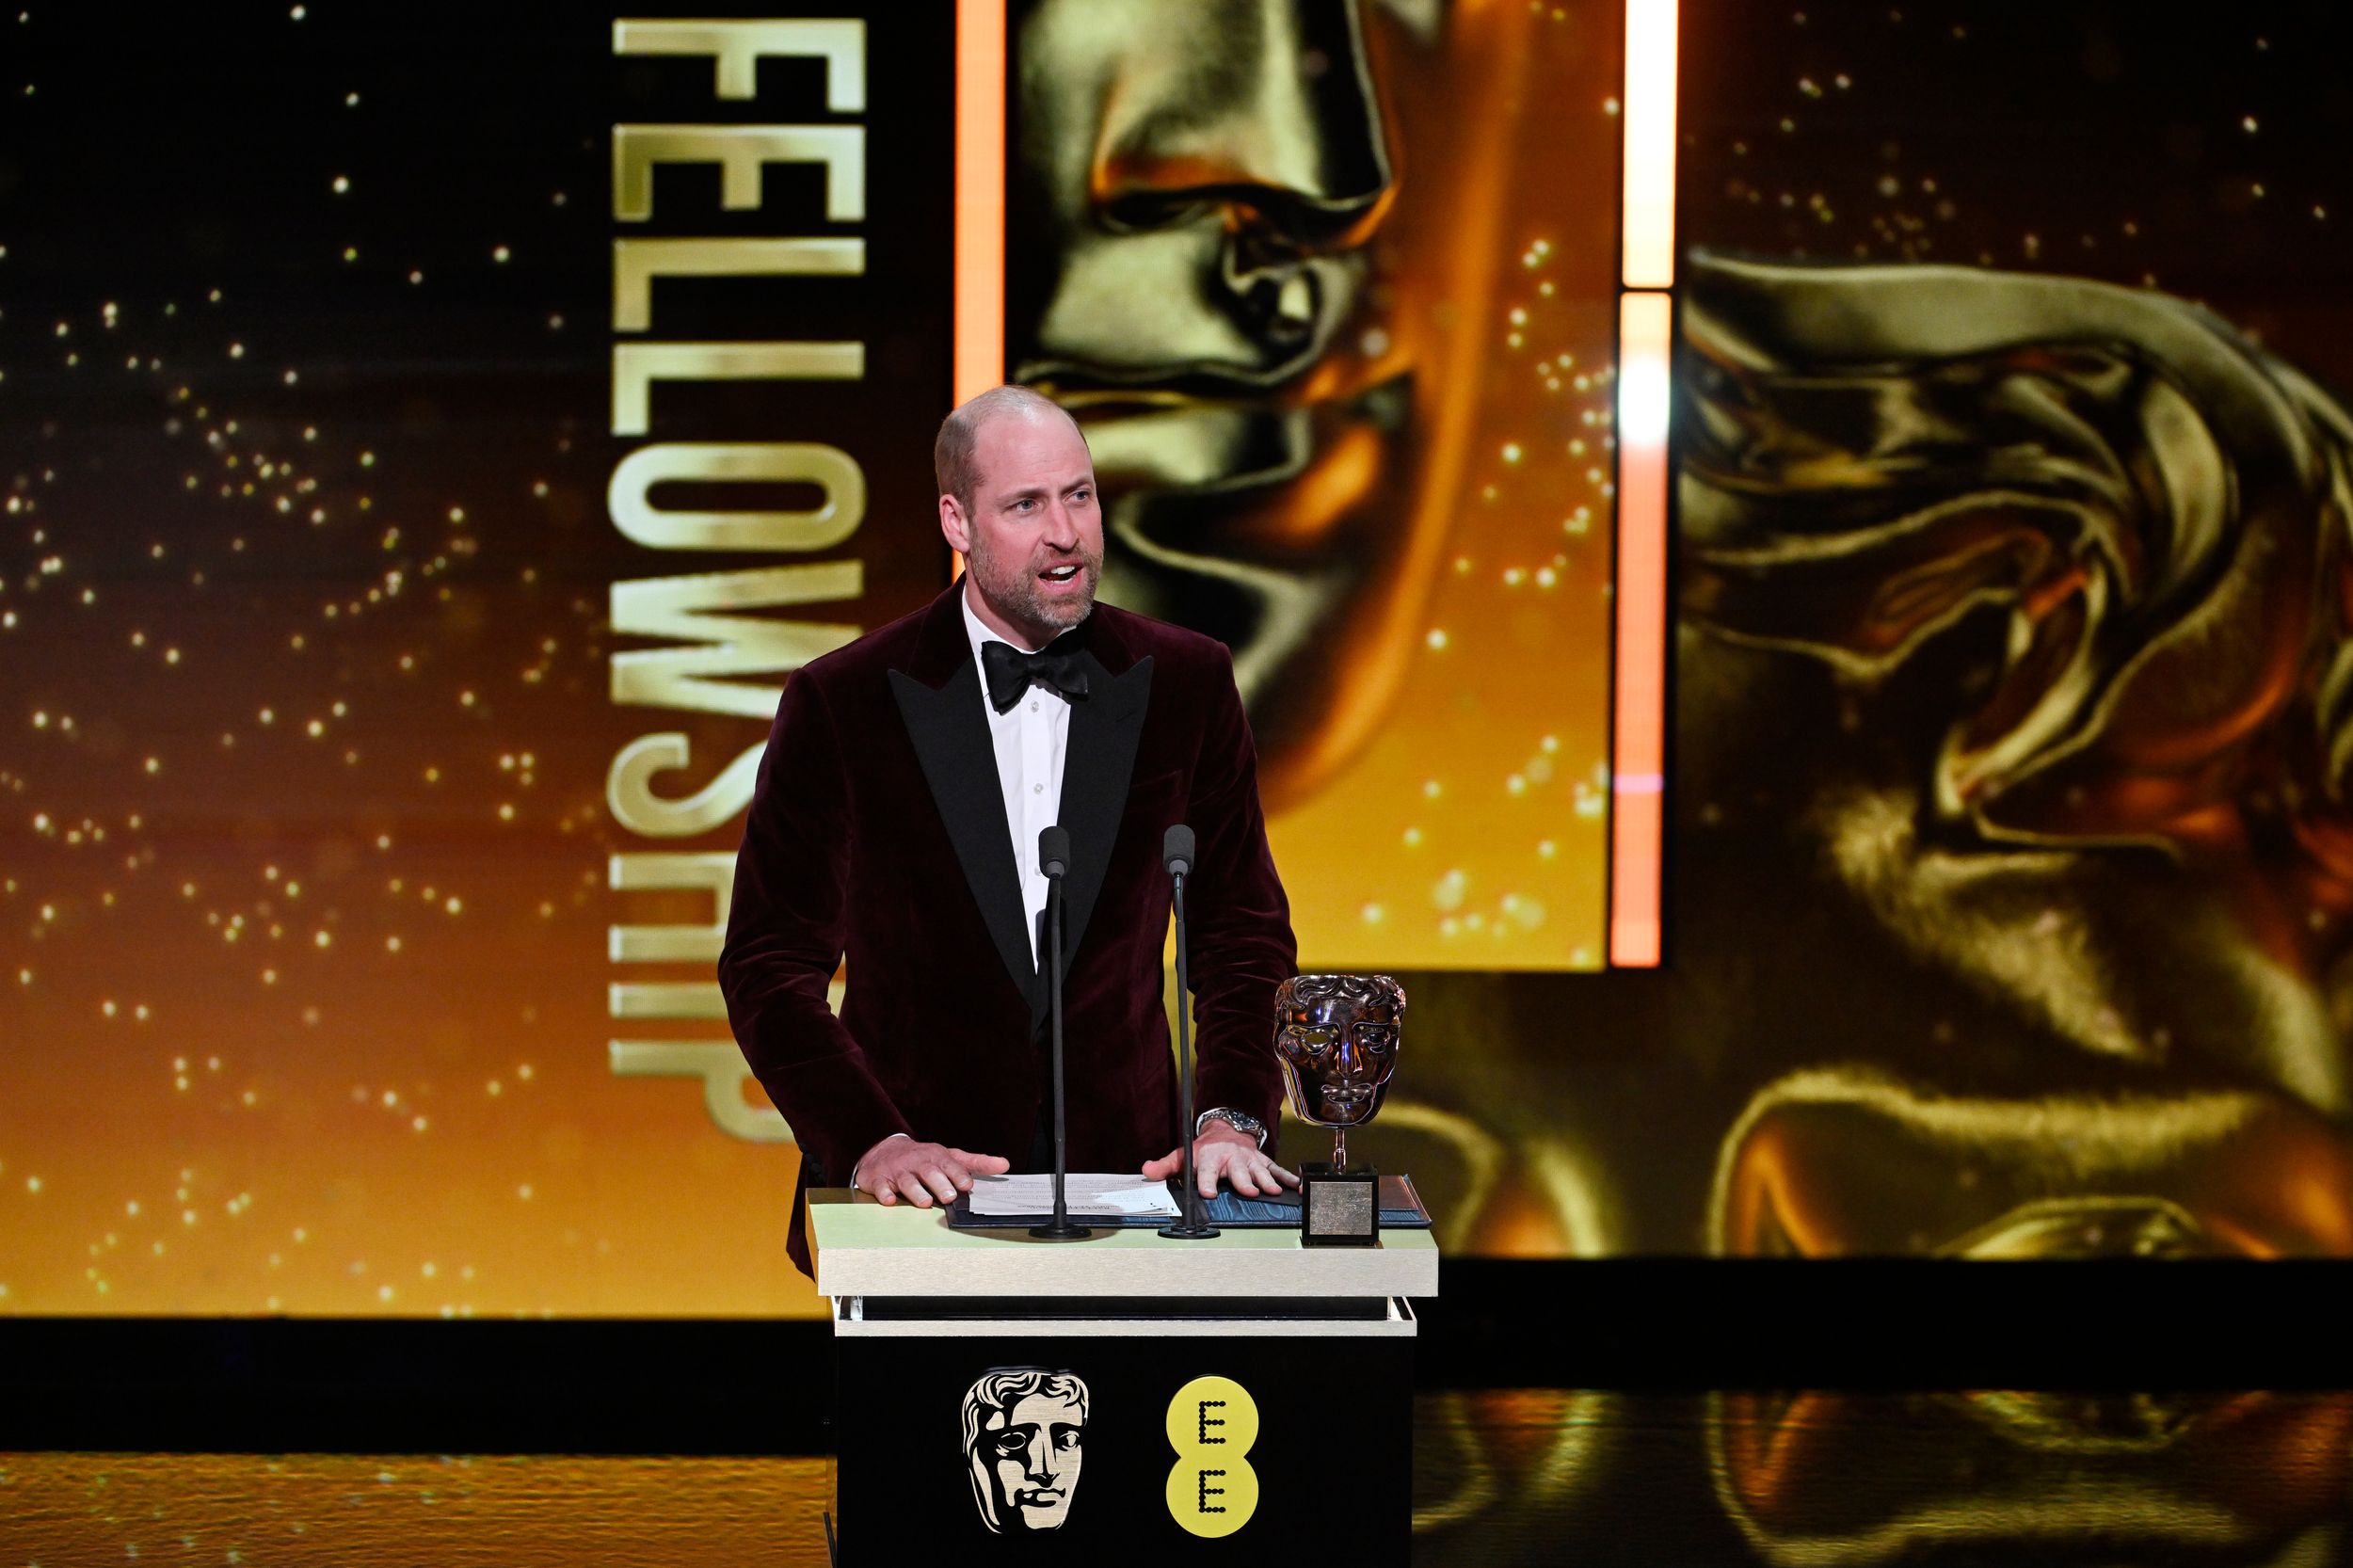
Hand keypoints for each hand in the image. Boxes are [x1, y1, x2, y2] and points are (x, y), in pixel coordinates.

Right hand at [859, 1137, 1009, 1208]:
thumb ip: (976, 1163)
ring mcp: (897, 1171)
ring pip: (906, 1181)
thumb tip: (1005, 1164)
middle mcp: (918, 1163)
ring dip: (916, 1191)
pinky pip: (880, 1186)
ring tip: (925, 1202)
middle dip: (939, 1183)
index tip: (968, 1185)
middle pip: (929, 1172)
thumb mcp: (949, 1157)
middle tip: (949, 1197)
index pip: (950, 1165)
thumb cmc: (923, 1159)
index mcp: (936, 1157)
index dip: (959, 1175)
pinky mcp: (878, 1179)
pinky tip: (889, 1200)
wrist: (884, 1151)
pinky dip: (884, 1193)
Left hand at [1143, 1123, 1297, 1198]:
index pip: (1207, 1172)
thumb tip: (1147, 1171)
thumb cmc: (1204, 1150)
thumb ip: (1165, 1166)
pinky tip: (1295, 1186)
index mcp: (1210, 1158)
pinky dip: (1287, 1177)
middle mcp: (1231, 1158)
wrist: (1226, 1131)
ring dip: (1267, 1181)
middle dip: (1244, 1181)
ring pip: (1260, 1171)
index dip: (1207, 1183)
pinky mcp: (1263, 1161)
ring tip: (1274, 1191)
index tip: (1209, 1193)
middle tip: (1249, 1191)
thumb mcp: (1183, 1156)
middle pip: (1238, 1172)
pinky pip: (1277, 1169)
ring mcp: (1250, 1160)